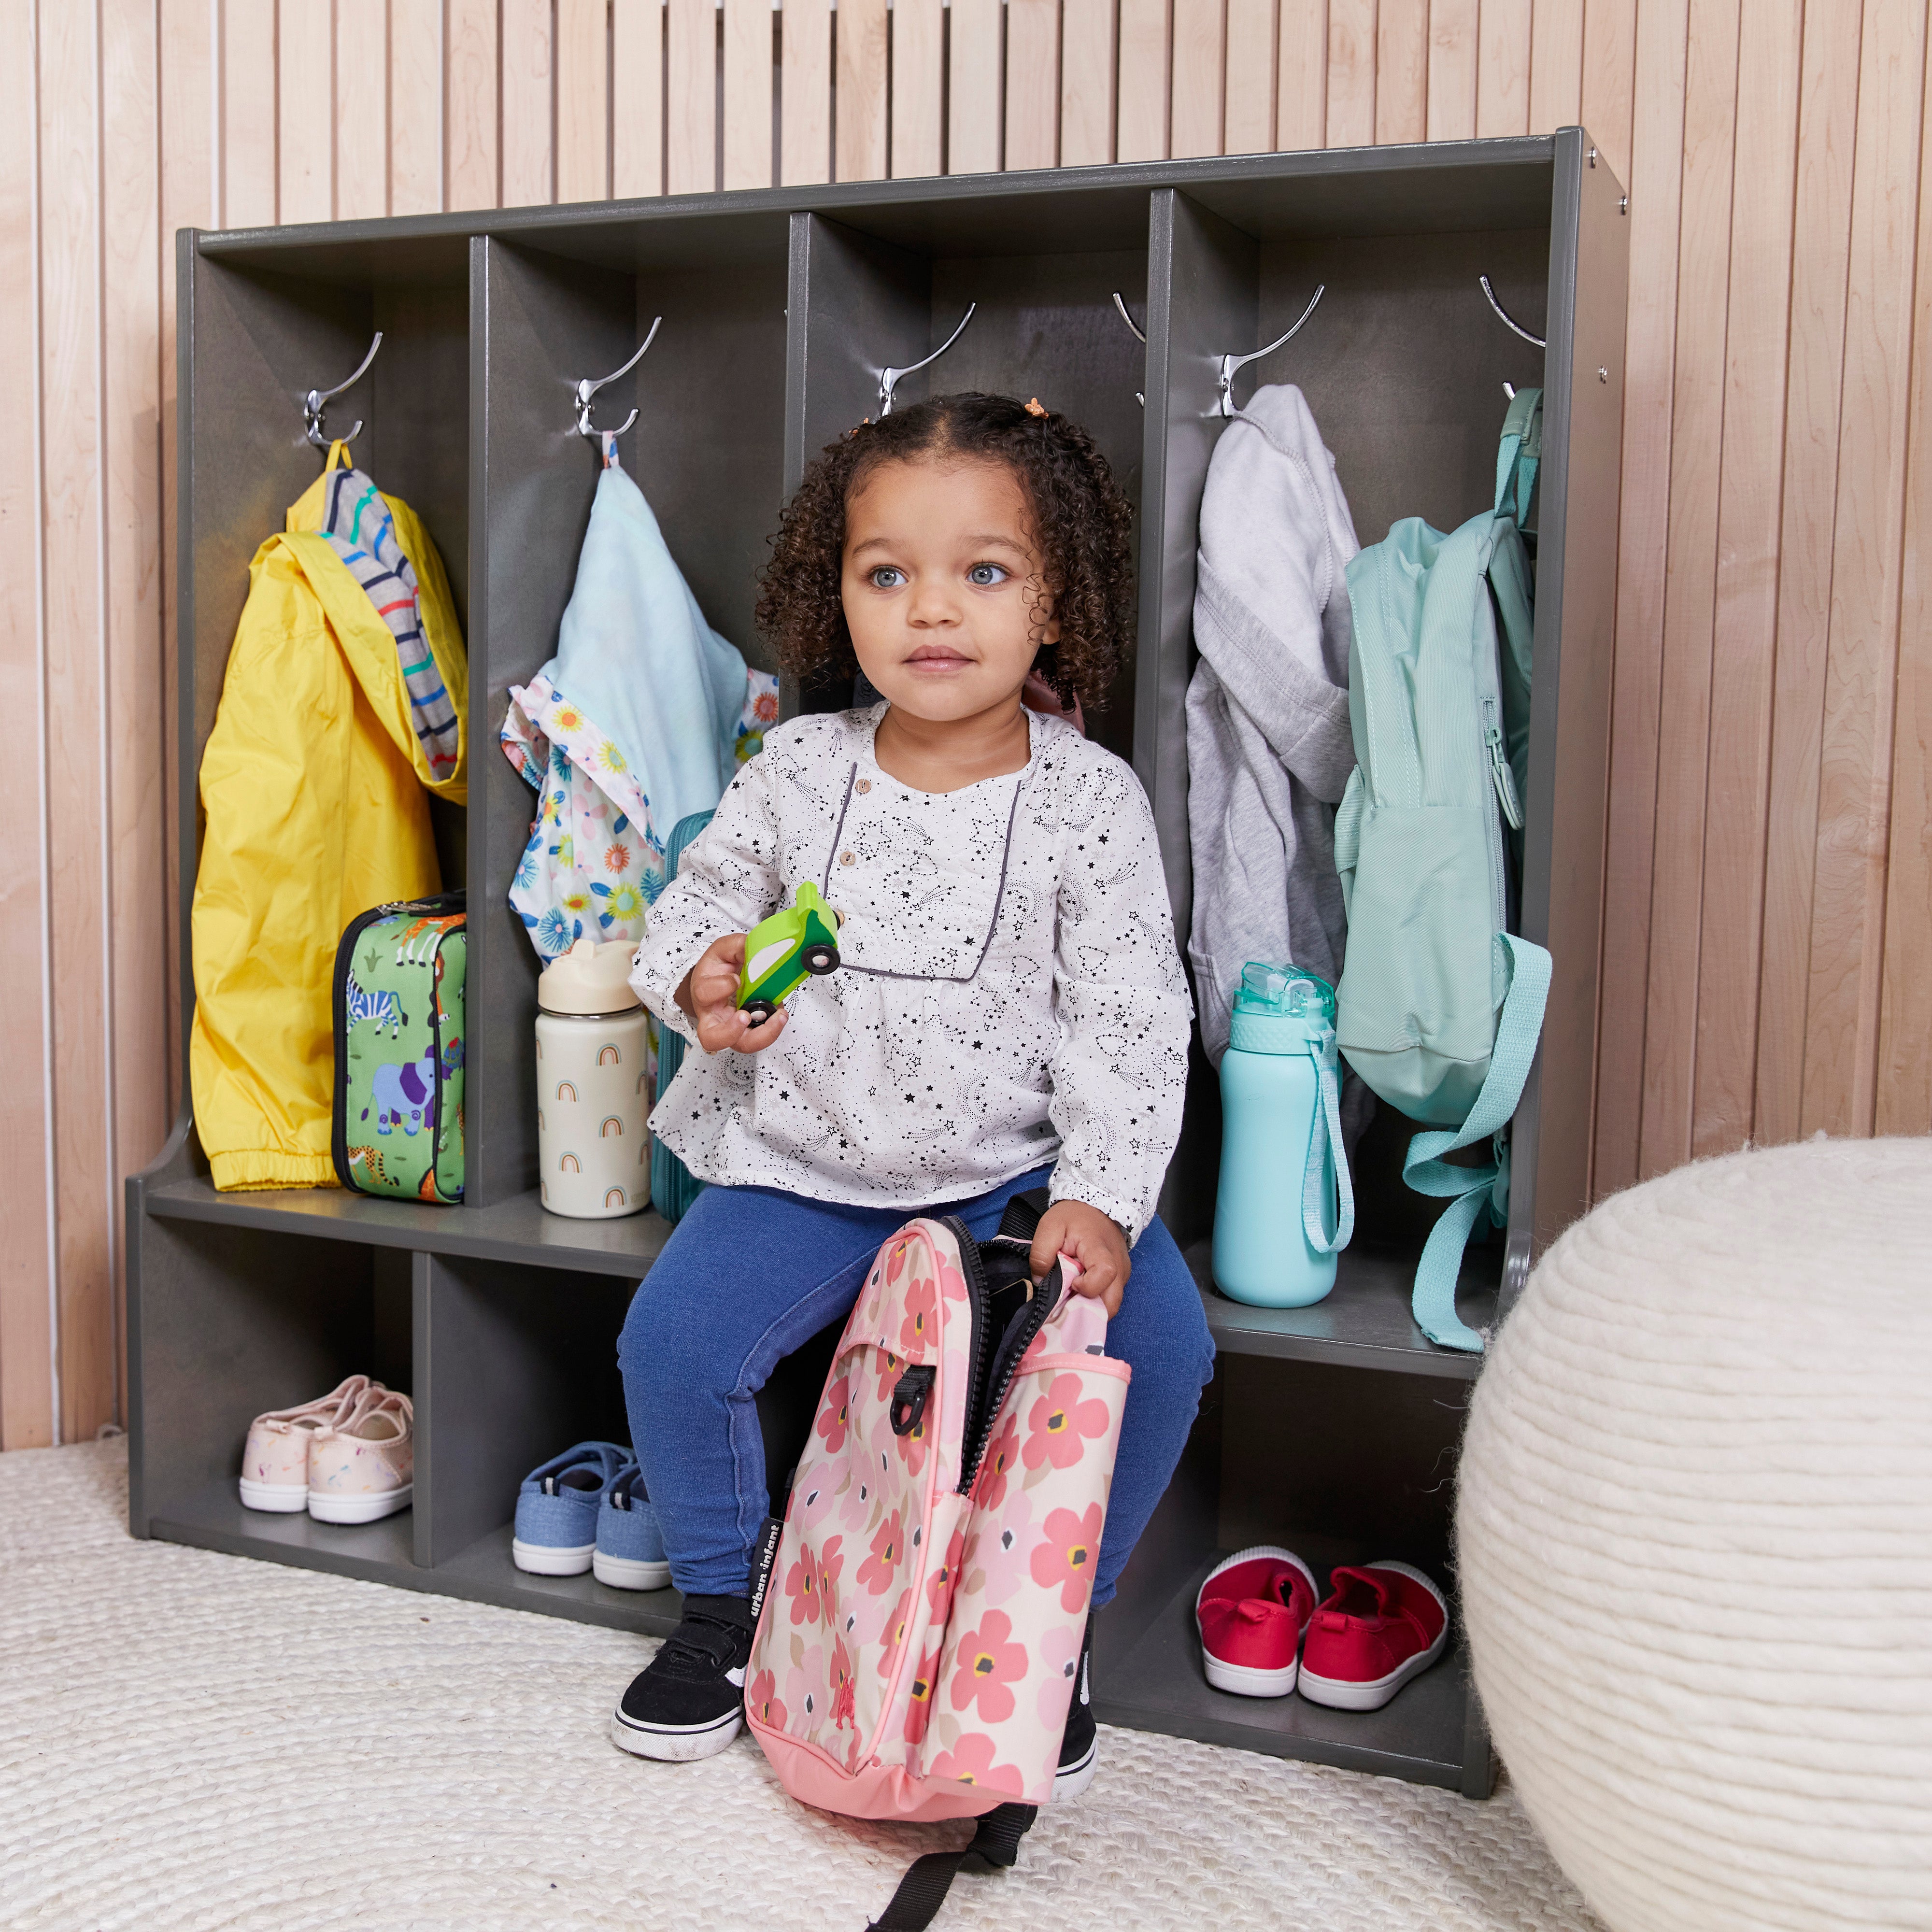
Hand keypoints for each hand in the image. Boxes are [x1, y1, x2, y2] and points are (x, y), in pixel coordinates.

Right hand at [675, 934, 789, 1054]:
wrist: (719, 980)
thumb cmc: (718, 969)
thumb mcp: (723, 950)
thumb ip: (737, 945)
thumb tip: (756, 947)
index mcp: (703, 992)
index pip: (703, 994)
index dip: (720, 987)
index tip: (736, 980)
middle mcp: (713, 1016)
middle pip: (712, 1038)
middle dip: (731, 1031)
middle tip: (745, 1017)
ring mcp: (731, 1028)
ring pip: (740, 1045)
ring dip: (761, 1035)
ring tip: (778, 1017)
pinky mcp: (748, 1031)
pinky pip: (759, 1038)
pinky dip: (772, 1029)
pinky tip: (780, 1014)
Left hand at [1030, 1199, 1130, 1318]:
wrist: (1096, 1205)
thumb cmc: (1074, 1216)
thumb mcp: (1050, 1226)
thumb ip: (1041, 1253)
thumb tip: (1039, 1281)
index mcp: (1100, 1250)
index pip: (1104, 1274)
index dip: (1087, 1286)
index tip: (1072, 1282)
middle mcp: (1118, 1265)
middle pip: (1112, 1302)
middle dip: (1089, 1310)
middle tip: (1070, 1300)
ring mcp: (1122, 1273)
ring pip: (1111, 1304)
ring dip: (1092, 1307)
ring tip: (1073, 1296)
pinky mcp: (1121, 1277)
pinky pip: (1110, 1297)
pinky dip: (1095, 1301)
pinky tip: (1080, 1292)